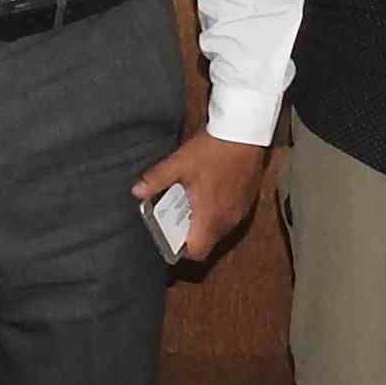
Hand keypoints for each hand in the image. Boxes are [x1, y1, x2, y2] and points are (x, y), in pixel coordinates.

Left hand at [129, 131, 268, 267]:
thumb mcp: (179, 163)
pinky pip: (231, 215)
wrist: (244, 133)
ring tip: (192, 202)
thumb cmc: (214, 149)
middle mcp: (228, 219)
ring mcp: (240, 210)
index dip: (182, 250)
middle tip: (177, 215)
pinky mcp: (248, 199)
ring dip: (206, 222)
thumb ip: (156, 179)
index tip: (172, 237)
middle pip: (208, 241)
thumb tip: (137, 192)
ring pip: (220, 229)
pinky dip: (218, 211)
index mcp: (210, 216)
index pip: (197, 252)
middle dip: (192, 233)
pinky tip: (209, 191)